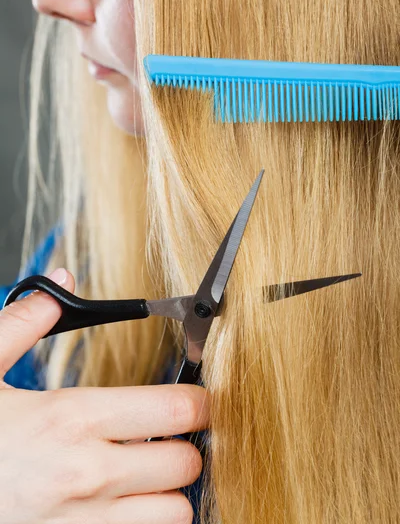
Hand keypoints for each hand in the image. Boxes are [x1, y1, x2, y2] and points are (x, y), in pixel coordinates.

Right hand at [0, 268, 209, 523]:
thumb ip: (23, 324)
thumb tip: (59, 283)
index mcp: (72, 418)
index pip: (176, 408)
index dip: (200, 399)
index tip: (198, 397)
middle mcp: (88, 475)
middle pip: (187, 462)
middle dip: (186, 444)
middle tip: (168, 434)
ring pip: (176, 511)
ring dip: (170, 490)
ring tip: (148, 473)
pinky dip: (147, 520)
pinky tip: (126, 502)